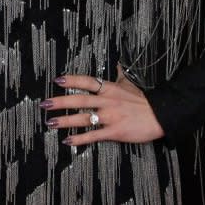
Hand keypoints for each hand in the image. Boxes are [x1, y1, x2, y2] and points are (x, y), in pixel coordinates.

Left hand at [40, 65, 164, 145]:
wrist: (160, 115)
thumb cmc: (144, 100)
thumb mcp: (130, 84)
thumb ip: (120, 75)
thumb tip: (118, 64)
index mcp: (110, 88)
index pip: (87, 81)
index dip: (72, 80)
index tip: (57, 80)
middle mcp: (107, 101)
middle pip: (80, 99)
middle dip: (60, 102)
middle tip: (44, 104)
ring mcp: (110, 116)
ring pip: (83, 118)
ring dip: (65, 121)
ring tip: (50, 122)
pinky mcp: (115, 132)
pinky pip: (94, 135)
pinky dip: (80, 139)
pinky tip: (68, 141)